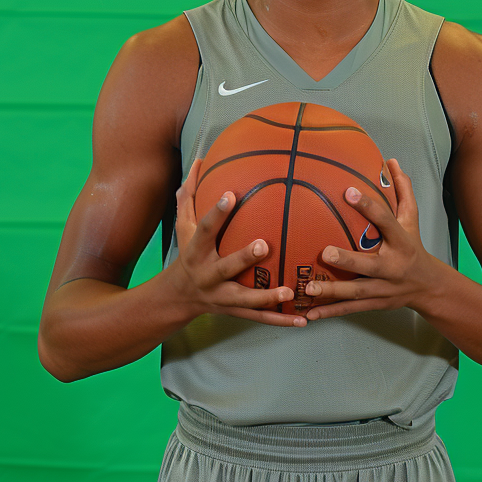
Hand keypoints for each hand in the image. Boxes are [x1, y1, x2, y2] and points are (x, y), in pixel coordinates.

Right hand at [171, 159, 306, 327]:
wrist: (177, 298)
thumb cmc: (188, 253)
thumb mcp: (183, 226)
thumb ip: (190, 195)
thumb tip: (198, 161)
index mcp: (197, 252)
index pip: (205, 230)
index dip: (216, 213)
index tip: (230, 195)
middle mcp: (208, 275)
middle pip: (225, 267)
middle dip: (243, 258)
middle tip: (264, 244)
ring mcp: (222, 296)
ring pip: (245, 299)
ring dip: (267, 296)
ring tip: (289, 290)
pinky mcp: (236, 311)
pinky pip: (260, 317)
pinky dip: (282, 319)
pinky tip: (304, 320)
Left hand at [303, 158, 440, 319]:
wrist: (428, 287)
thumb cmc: (413, 246)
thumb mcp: (411, 219)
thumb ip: (402, 190)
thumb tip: (392, 161)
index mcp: (401, 242)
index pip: (386, 222)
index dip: (369, 206)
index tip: (348, 191)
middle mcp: (393, 267)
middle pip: (371, 265)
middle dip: (348, 260)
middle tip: (325, 252)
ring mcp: (383, 289)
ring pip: (357, 291)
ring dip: (333, 291)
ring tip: (309, 288)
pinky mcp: (374, 303)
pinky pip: (350, 308)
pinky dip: (330, 312)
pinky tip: (310, 314)